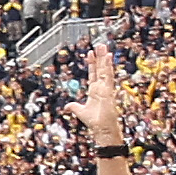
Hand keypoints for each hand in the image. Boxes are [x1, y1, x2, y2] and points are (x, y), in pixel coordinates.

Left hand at [81, 34, 123, 153]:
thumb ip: (74, 107)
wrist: (101, 129)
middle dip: (99, 57)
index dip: (92, 64)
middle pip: (100, 69)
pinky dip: (108, 67)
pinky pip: (108, 76)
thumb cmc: (94, 121)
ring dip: (104, 59)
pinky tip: (108, 57)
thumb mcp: (80, 111)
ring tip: (103, 47)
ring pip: (105, 70)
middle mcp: (101, 87)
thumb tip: (67, 105)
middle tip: (99, 45)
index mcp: (94, 90)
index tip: (90, 53)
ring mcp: (105, 88)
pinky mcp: (108, 91)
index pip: (93, 74)